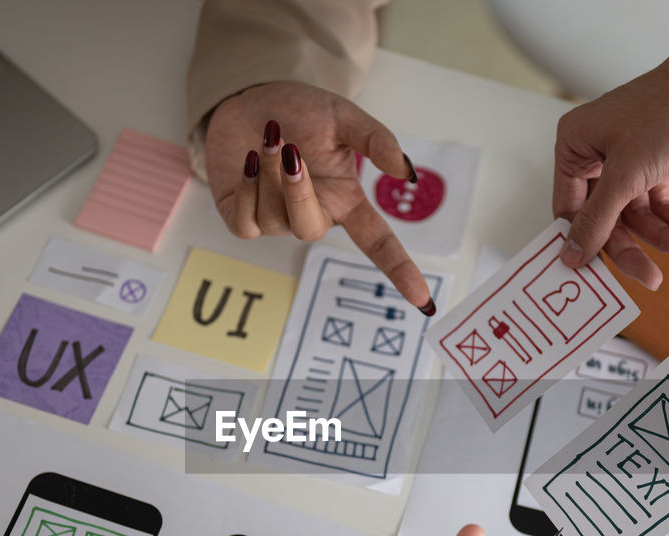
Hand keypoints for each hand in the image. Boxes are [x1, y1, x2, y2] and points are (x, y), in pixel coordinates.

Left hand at [205, 81, 433, 312]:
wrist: (250, 100)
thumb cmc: (300, 112)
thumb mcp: (343, 117)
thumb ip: (376, 140)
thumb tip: (405, 173)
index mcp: (346, 200)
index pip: (379, 244)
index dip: (400, 271)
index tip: (423, 301)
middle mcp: (315, 216)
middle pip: (311, 230)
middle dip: (298, 191)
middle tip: (291, 151)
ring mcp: (278, 222)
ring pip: (275, 220)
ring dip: (268, 176)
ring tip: (269, 139)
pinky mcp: (245, 220)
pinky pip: (246, 224)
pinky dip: (245, 190)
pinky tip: (247, 161)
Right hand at [552, 59, 668, 287]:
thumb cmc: (666, 113)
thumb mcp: (625, 175)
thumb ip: (597, 220)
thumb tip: (571, 255)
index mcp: (573, 147)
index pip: (569, 211)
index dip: (585, 244)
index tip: (598, 278)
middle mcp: (594, 153)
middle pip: (605, 218)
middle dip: (631, 247)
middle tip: (651, 277)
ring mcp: (625, 158)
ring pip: (633, 212)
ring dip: (659, 234)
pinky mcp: (653, 160)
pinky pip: (654, 200)